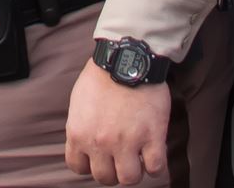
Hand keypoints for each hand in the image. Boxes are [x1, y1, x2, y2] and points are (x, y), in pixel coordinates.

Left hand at [65, 63, 169, 183]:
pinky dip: (155, 165)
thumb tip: (84, 145)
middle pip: (105, 177)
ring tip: (138, 157)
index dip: (90, 164)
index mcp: (78, 133)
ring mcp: (127, 142)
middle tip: (121, 157)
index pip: (78, 168)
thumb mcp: (79, 103)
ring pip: (130, 179)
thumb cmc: (101, 76)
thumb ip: (80, 127)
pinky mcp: (152, 137)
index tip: (99, 156)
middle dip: (113, 170)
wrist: (127, 57)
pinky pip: (155, 169)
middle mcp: (100, 142)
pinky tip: (153, 153)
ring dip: (134, 170)